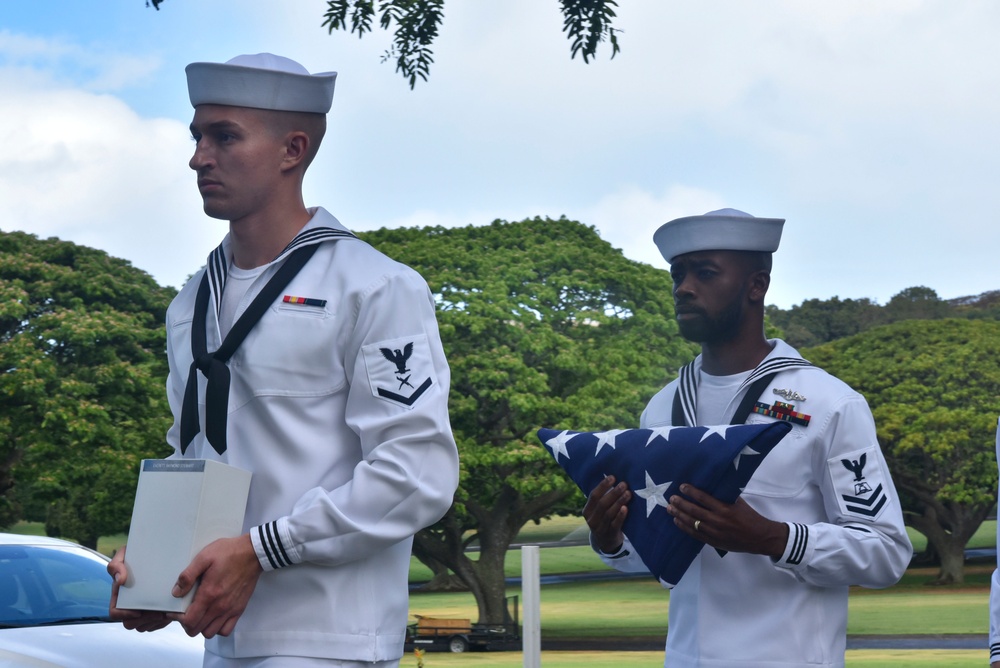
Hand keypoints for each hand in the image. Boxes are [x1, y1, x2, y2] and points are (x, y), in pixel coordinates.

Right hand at [107, 546, 171, 631]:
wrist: (156, 553)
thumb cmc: (136, 554)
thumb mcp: (123, 554)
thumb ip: (115, 565)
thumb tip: (120, 580)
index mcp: (119, 596)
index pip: (115, 614)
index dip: (124, 615)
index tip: (138, 610)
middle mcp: (129, 605)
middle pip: (130, 624)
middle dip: (143, 620)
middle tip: (158, 612)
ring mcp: (142, 610)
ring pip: (143, 627)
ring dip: (154, 622)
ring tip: (166, 611)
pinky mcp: (155, 613)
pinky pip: (156, 625)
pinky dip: (163, 622)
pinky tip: (171, 612)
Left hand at [168, 534, 262, 638]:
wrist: (253, 553)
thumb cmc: (229, 553)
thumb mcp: (204, 557)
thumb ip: (188, 575)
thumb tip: (176, 592)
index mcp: (209, 594)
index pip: (188, 621)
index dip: (178, 618)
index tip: (176, 610)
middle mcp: (219, 606)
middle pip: (196, 630)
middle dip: (187, 624)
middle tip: (186, 612)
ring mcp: (230, 609)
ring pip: (209, 633)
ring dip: (201, 627)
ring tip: (200, 615)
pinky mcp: (239, 609)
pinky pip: (225, 630)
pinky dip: (217, 628)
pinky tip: (214, 617)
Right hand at [583, 475, 630, 553]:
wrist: (606, 542)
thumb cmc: (604, 519)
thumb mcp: (599, 511)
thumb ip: (603, 498)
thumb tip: (615, 479)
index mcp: (587, 510)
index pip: (594, 496)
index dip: (603, 486)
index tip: (613, 477)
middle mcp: (591, 519)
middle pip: (602, 504)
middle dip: (613, 492)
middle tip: (624, 484)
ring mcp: (600, 528)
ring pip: (608, 513)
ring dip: (619, 502)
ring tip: (628, 493)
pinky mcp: (609, 535)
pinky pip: (615, 524)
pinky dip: (620, 516)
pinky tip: (626, 508)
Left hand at [667, 484, 788, 558]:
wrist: (760, 537)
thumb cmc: (750, 517)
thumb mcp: (739, 503)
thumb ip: (724, 497)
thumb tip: (710, 487)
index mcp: (725, 508)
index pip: (703, 498)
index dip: (691, 492)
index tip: (682, 487)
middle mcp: (718, 520)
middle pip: (694, 511)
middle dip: (681, 504)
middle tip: (671, 498)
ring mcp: (714, 532)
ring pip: (692, 523)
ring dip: (679, 515)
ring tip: (670, 509)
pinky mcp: (713, 541)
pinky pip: (695, 534)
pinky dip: (685, 527)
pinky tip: (677, 521)